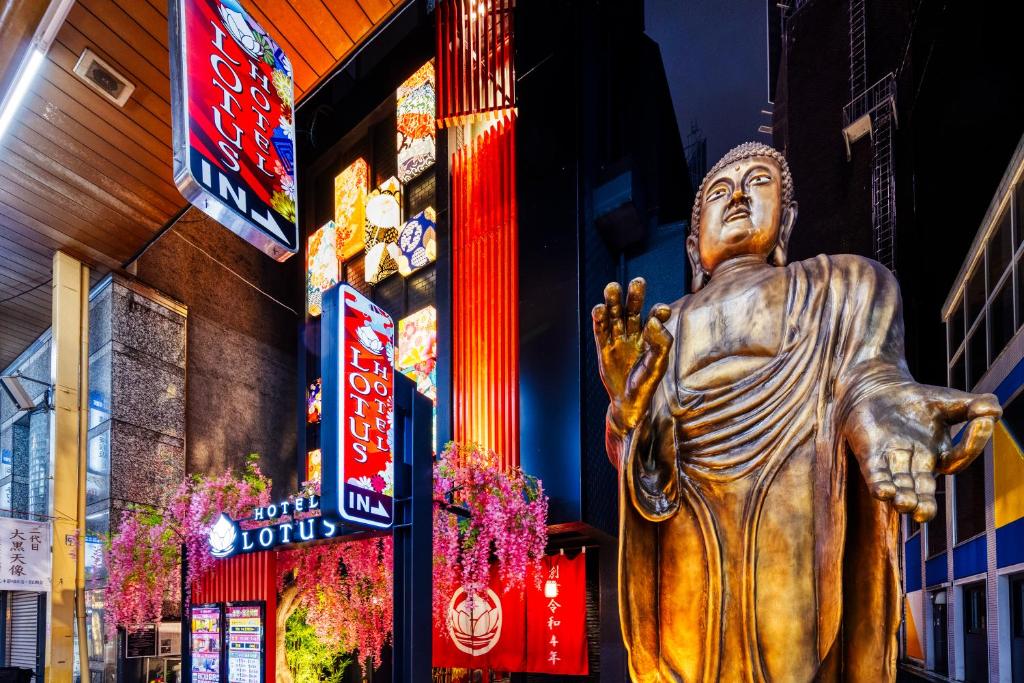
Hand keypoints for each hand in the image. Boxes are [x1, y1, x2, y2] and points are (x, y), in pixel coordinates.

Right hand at [592, 278, 673, 430]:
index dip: (658, 311)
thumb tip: (654, 320)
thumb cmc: (646, 383)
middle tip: (638, 282)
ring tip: (612, 287)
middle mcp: (635, 332)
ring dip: (613, 300)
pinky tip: (599, 308)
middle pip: (633, 308)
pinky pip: (600, 328)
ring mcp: (618, 338)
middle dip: (635, 295)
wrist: (628, 402)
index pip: (655, 316)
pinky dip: (599, 317)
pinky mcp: (603, 345)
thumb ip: (661, 342)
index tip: (662, 311)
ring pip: (615, 314)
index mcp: (652, 335)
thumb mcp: (658, 364)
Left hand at [843, 384, 1000, 521]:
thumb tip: (995, 409)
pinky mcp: (870, 456)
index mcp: (937, 454)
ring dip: (902, 497)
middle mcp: (915, 464)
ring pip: (899, 486)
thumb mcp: (947, 402)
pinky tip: (882, 492)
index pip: (957, 458)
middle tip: (924, 514)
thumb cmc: (913, 401)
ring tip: (905, 505)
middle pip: (923, 489)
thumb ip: (972, 406)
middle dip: (924, 502)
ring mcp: (892, 462)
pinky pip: (875, 474)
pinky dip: (879, 483)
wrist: (877, 389)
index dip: (973, 442)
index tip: (983, 422)